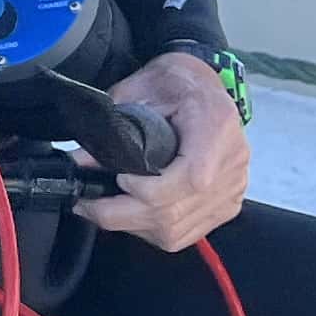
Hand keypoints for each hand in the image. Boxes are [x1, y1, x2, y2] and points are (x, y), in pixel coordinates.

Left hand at [74, 54, 249, 251]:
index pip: (192, 179)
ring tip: (103, 209)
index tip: (120, 178)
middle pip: (176, 212)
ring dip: (133, 226)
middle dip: (123, 214)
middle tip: (87, 204)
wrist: (204, 83)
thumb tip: (82, 161)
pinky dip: (153, 230)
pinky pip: (186, 234)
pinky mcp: (226, 205)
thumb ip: (115, 127)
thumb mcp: (142, 89)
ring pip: (176, 231)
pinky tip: (132, 215)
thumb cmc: (176, 81)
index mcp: (217, 125)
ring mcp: (232, 188)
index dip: (151, 190)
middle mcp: (232, 162)